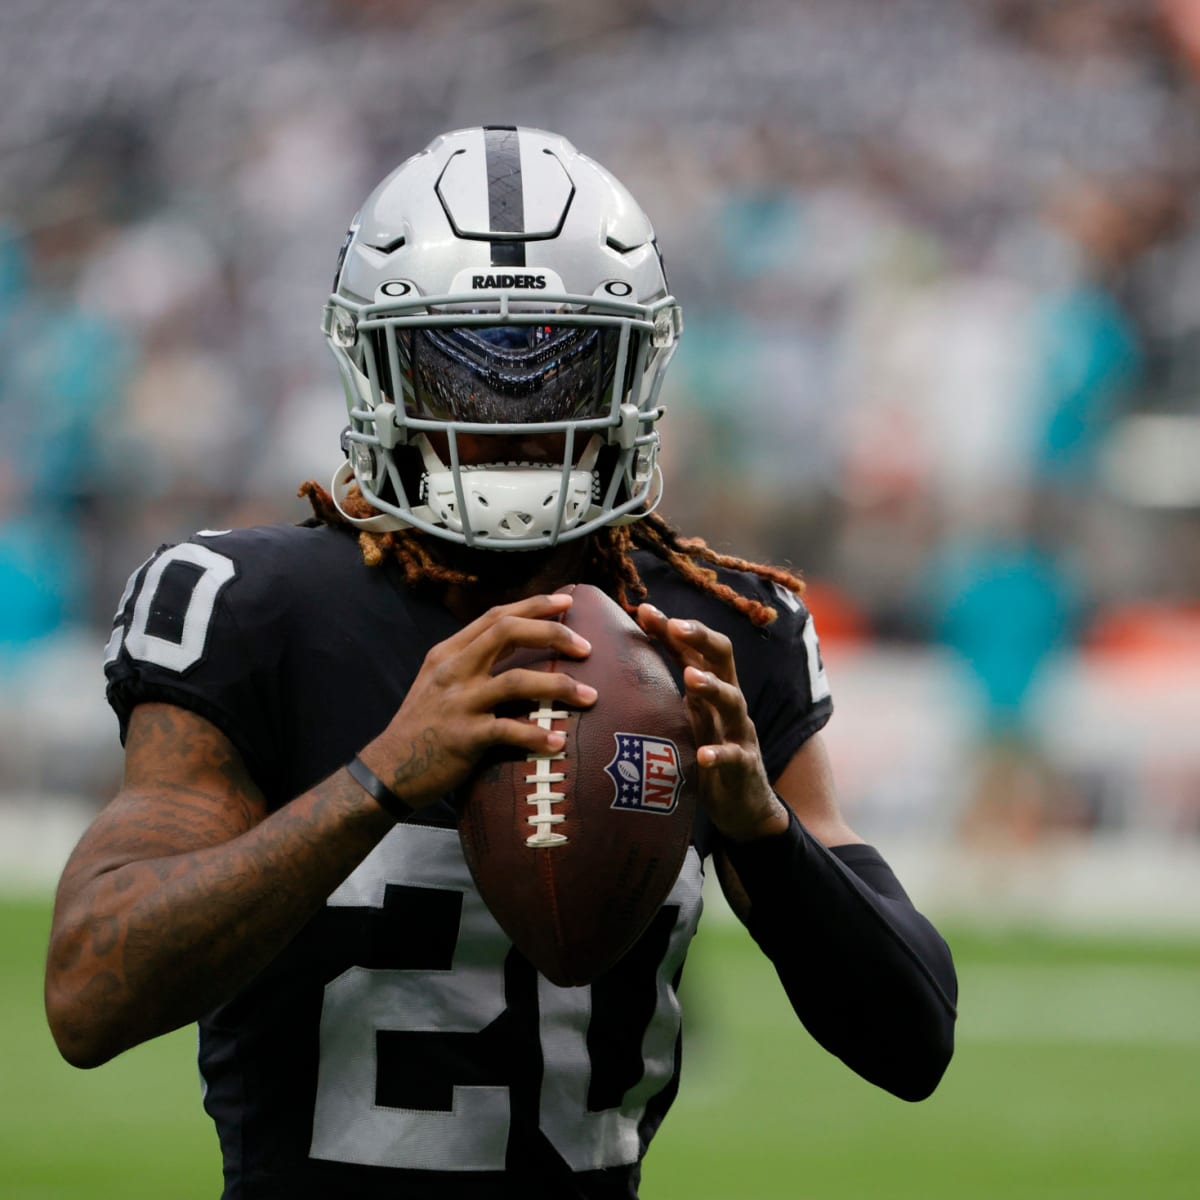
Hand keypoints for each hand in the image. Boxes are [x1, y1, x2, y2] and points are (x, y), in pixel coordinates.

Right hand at [361, 593, 595, 809]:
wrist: (388, 770)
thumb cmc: (422, 726)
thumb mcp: (439, 682)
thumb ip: (472, 662)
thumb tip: (517, 648)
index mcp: (449, 653)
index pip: (495, 616)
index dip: (534, 605)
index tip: (566, 602)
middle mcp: (453, 670)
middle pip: (508, 632)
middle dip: (553, 633)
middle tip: (587, 646)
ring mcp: (459, 702)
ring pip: (517, 680)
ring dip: (559, 686)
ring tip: (590, 695)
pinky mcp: (464, 736)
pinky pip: (509, 730)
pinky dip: (537, 735)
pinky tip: (557, 742)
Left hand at [637, 605, 788, 842]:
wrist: (745, 807)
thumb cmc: (708, 752)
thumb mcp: (688, 716)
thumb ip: (667, 688)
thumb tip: (629, 657)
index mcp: (712, 689)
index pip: (695, 648)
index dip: (673, 628)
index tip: (645, 610)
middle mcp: (729, 704)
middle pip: (723, 659)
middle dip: (702, 638)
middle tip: (676, 625)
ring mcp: (739, 733)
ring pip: (733, 701)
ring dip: (713, 687)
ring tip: (691, 679)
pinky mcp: (744, 767)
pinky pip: (734, 757)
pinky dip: (719, 754)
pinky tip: (705, 755)